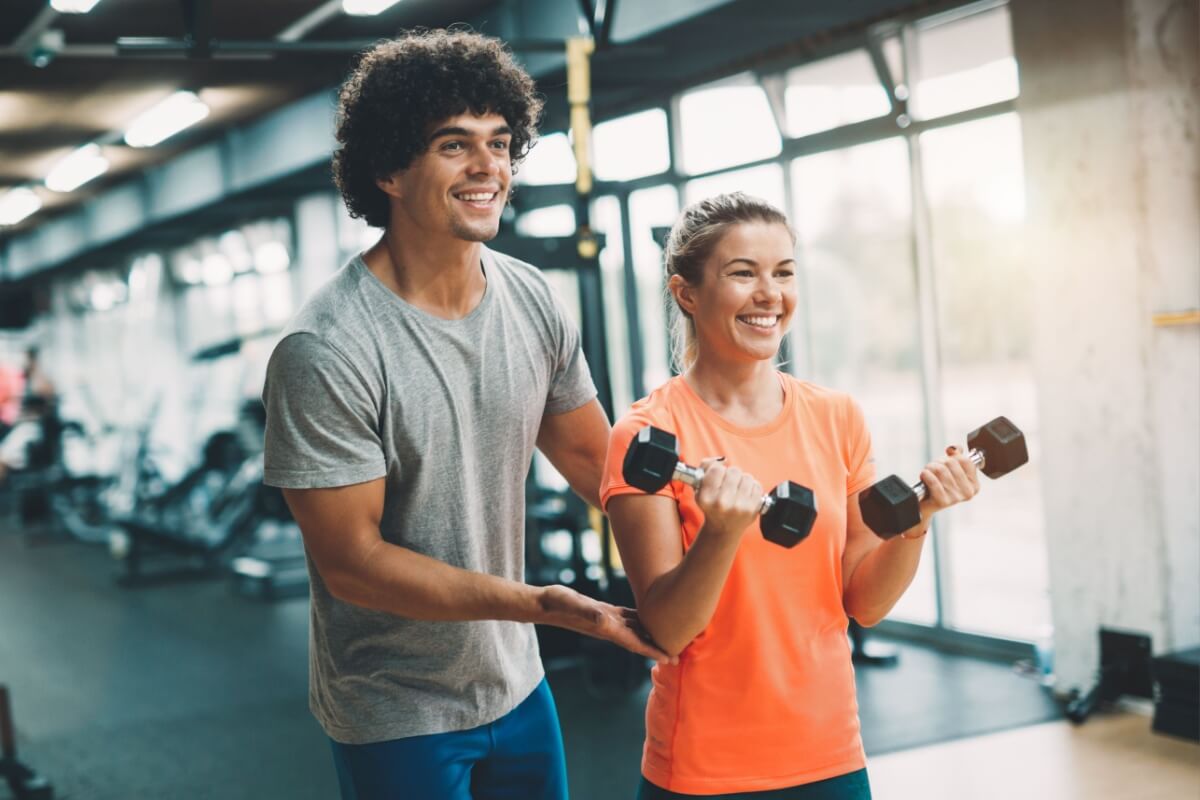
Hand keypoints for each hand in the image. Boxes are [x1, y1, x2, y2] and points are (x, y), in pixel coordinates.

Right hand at [537, 584, 675, 664]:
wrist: (545, 603)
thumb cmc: (558, 603)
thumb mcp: (574, 605)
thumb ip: (588, 611)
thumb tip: (602, 617)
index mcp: (607, 628)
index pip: (635, 644)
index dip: (653, 652)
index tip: (671, 660)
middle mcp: (610, 628)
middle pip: (640, 641)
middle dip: (657, 649)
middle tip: (679, 656)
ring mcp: (608, 620)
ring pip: (636, 630)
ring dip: (651, 636)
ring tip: (669, 638)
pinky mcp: (604, 611)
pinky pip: (627, 618)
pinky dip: (640, 620)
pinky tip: (649, 617)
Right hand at [694, 458, 763, 540]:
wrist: (723, 529)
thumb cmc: (711, 506)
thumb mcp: (699, 489)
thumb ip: (705, 467)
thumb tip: (723, 460)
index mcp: (706, 498)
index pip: (717, 469)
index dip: (718, 470)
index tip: (717, 477)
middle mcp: (722, 503)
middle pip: (734, 471)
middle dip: (731, 475)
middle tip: (728, 484)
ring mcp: (739, 507)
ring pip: (747, 477)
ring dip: (742, 480)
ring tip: (737, 490)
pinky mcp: (753, 509)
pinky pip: (756, 485)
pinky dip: (752, 487)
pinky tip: (745, 495)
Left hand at [919, 445, 980, 511]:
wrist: (924, 505)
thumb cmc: (938, 486)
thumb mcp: (949, 470)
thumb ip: (956, 456)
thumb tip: (955, 448)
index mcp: (974, 485)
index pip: (965, 460)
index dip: (952, 456)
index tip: (946, 462)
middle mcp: (968, 493)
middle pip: (951, 463)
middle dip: (938, 462)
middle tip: (933, 469)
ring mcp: (955, 498)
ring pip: (940, 470)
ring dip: (930, 468)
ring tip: (928, 473)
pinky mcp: (942, 502)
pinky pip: (932, 480)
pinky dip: (925, 475)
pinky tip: (924, 477)